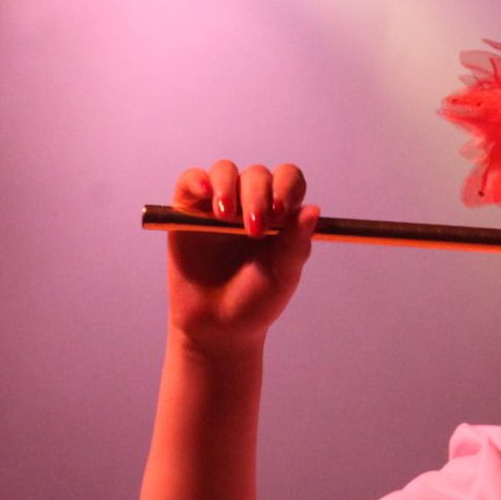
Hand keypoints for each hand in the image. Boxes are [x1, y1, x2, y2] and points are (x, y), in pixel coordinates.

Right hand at [165, 160, 317, 357]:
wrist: (217, 327)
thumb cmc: (255, 301)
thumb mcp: (282, 276)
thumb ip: (296, 244)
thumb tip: (313, 210)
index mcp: (280, 213)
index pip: (288, 180)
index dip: (286, 188)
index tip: (281, 214)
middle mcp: (250, 202)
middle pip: (257, 175)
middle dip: (258, 196)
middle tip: (254, 229)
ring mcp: (218, 204)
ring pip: (225, 171)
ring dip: (227, 187)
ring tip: (225, 216)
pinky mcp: (187, 210)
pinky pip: (191, 181)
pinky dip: (197, 180)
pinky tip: (204, 194)